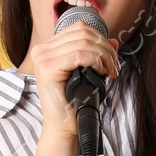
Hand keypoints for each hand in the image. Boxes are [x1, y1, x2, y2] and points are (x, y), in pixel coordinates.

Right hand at [27, 14, 119, 137]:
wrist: (64, 127)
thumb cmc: (74, 103)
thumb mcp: (88, 73)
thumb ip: (97, 54)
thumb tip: (113, 41)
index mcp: (48, 48)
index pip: (79, 28)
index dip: (100, 39)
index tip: (111, 58)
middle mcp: (42, 50)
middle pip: (83, 33)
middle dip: (105, 48)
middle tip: (114, 67)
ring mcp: (43, 58)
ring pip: (84, 43)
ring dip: (104, 56)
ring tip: (110, 72)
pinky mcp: (47, 69)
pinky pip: (80, 55)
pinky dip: (96, 61)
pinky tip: (101, 73)